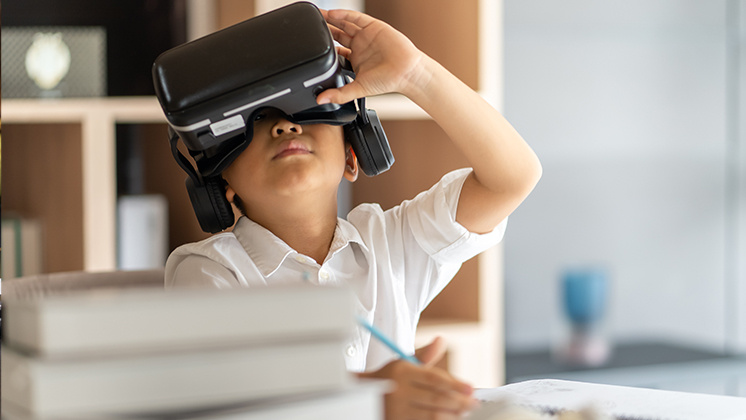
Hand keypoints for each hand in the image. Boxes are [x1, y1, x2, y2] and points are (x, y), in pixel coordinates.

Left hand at [317, 9, 429, 104]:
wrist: (407, 73)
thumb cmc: (388, 81)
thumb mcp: (358, 88)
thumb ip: (339, 94)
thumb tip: (321, 100)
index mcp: (355, 60)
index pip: (335, 51)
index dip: (324, 46)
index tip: (310, 43)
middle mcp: (360, 46)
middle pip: (338, 34)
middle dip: (325, 29)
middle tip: (310, 24)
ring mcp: (366, 35)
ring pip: (345, 23)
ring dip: (331, 19)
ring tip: (318, 14)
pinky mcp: (374, 27)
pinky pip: (356, 18)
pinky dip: (344, 15)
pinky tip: (332, 14)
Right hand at [360, 337, 475, 419]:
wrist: (362, 397)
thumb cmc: (389, 379)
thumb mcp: (403, 364)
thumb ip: (425, 356)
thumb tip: (441, 340)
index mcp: (402, 371)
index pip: (434, 378)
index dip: (455, 384)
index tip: (471, 389)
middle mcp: (398, 391)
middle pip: (436, 398)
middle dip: (458, 402)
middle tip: (473, 403)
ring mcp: (396, 410)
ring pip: (432, 415)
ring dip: (451, 415)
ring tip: (463, 413)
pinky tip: (448, 419)